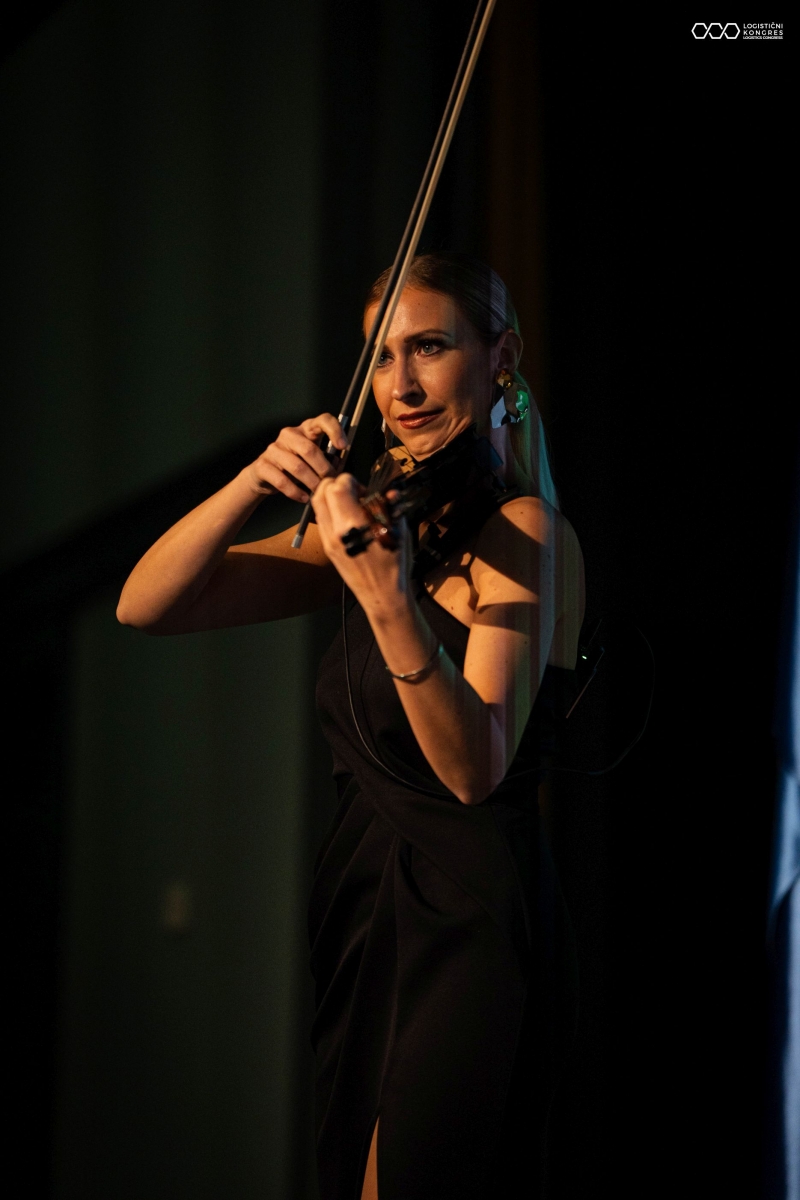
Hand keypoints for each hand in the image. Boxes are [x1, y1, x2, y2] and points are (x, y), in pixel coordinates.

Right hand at [242, 413, 347, 502]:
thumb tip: (339, 467)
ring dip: (311, 483)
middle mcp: (289, 435)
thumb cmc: (294, 467)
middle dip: (324, 469)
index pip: (322, 420)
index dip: (334, 430)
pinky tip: (304, 498)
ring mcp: (274, 449)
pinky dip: (296, 492)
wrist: (265, 477)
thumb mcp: (313, 461)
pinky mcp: (262, 465)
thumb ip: (327, 461)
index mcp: (305, 430)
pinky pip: (282, 481)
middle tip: (331, 483)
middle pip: (310, 449)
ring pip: (297, 467)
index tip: (343, 446)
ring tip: (319, 492)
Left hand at [312, 473, 412, 615]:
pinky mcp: (327, 547)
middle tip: (354, 492)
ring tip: (351, 504)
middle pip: (320, 493)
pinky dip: (330, 511)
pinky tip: (348, 518)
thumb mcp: (399, 531)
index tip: (363, 489)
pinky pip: (321, 520)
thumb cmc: (396, 563)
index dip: (350, 480)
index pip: (337, 488)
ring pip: (317, 506)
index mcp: (353, 525)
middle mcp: (335, 531)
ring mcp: (328, 540)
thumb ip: (391, 507)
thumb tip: (390, 491)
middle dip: (336, 484)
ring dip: (330, 496)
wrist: (382, 594)